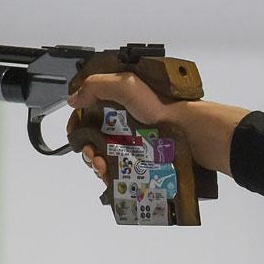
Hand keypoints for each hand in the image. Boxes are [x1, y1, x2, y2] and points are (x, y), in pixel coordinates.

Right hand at [65, 73, 250, 179]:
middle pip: (93, 141)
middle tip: (91, 154)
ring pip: (104, 160)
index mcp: (119, 105)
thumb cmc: (161, 106)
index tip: (75, 133)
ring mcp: (133, 147)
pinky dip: (109, 177)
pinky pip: (119, 175)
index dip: (78, 124)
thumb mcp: (127, 85)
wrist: (190, 132)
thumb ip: (96, 86)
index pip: (89, 115)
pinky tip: (109, 176)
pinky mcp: (142, 165)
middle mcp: (124, 126)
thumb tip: (73, 99)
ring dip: (95, 164)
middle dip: (86, 149)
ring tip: (101, 166)